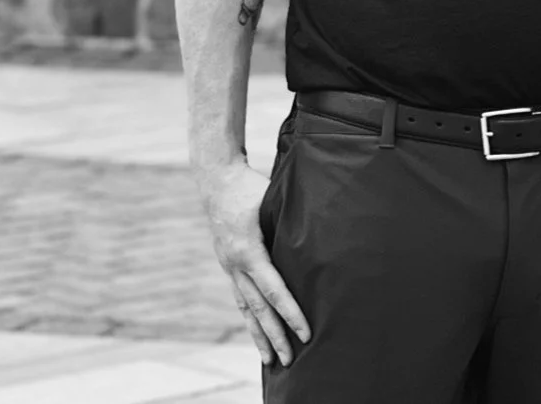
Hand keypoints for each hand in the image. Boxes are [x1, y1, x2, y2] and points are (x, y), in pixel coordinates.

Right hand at [196, 161, 310, 365]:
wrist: (217, 178)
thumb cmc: (251, 185)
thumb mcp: (272, 198)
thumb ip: (291, 217)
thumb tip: (323, 229)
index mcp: (248, 250)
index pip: (274, 290)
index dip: (291, 313)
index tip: (305, 333)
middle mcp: (235, 264)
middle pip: (258, 308)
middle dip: (275, 336)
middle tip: (290, 361)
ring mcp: (229, 266)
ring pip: (246, 308)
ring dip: (259, 335)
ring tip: (270, 361)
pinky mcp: (228, 264)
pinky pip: (240, 297)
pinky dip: (250, 318)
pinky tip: (257, 332)